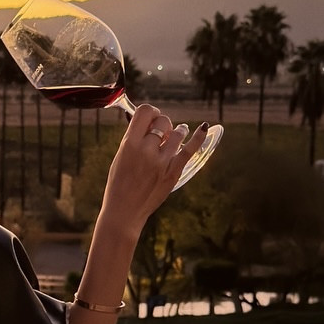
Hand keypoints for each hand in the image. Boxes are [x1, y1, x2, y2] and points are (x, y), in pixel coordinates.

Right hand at [100, 105, 207, 233]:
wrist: (124, 212)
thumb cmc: (119, 184)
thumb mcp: (120, 156)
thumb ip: (134, 139)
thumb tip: (148, 122)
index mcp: (129, 143)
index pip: (145, 112)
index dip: (150, 112)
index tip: (151, 119)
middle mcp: (146, 150)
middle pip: (163, 121)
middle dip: (163, 124)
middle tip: (160, 134)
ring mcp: (161, 162)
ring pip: (177, 133)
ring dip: (177, 131)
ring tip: (175, 134)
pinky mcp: (173, 173)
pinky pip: (189, 150)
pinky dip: (198, 137)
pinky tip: (204, 128)